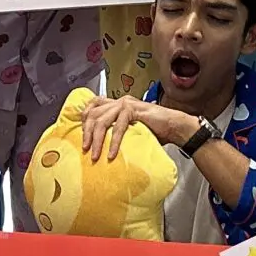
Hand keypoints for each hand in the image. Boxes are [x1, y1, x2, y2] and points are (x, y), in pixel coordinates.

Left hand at [78, 93, 193, 161]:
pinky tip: (112, 154)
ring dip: (97, 140)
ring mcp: (126, 104)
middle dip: (86, 133)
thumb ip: (116, 130)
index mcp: (118, 103)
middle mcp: (120, 100)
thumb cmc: (155, 131)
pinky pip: (118, 127)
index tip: (81, 134)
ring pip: (102, 121)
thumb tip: (100, 145)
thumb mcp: (130, 130)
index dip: (84, 117)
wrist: (175, 128)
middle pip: (93, 114)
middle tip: (85, 149)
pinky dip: (114, 142)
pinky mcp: (133, 110)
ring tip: (95, 155)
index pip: (93, 104)